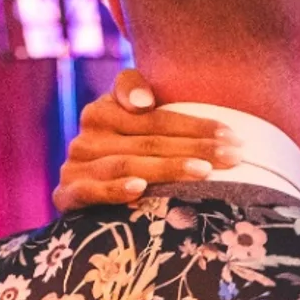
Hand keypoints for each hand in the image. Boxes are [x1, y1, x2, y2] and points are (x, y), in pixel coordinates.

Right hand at [55, 72, 229, 211]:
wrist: (85, 201)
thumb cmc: (126, 157)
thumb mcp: (137, 126)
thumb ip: (140, 97)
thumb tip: (143, 102)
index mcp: (104, 110)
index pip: (156, 117)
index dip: (195, 125)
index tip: (231, 135)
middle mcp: (87, 135)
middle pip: (148, 141)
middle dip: (194, 148)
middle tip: (233, 156)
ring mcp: (75, 165)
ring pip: (127, 164)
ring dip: (167, 169)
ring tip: (204, 171)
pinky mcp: (66, 194)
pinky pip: (90, 191)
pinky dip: (114, 190)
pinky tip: (140, 189)